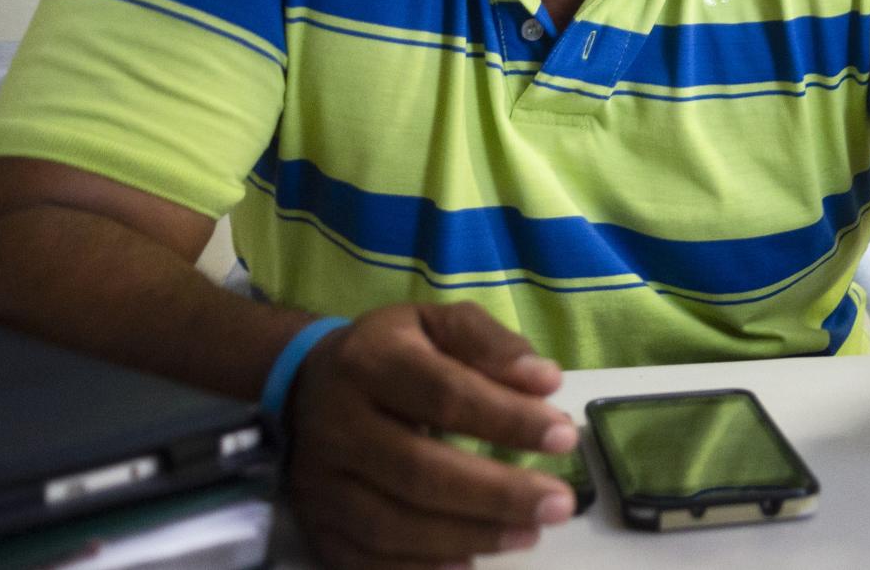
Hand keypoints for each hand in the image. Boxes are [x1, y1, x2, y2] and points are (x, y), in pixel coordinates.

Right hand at [286, 302, 578, 568]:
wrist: (304, 384)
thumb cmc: (394, 352)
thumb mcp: (438, 323)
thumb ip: (492, 344)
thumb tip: (546, 382)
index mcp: (370, 362)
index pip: (445, 395)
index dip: (508, 420)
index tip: (565, 437)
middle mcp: (337, 425)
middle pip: (418, 470)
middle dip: (497, 493)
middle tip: (560, 504)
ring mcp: (319, 482)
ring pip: (391, 525)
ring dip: (468, 535)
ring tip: (530, 533)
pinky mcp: (315, 525)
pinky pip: (365, 561)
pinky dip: (421, 568)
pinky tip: (472, 562)